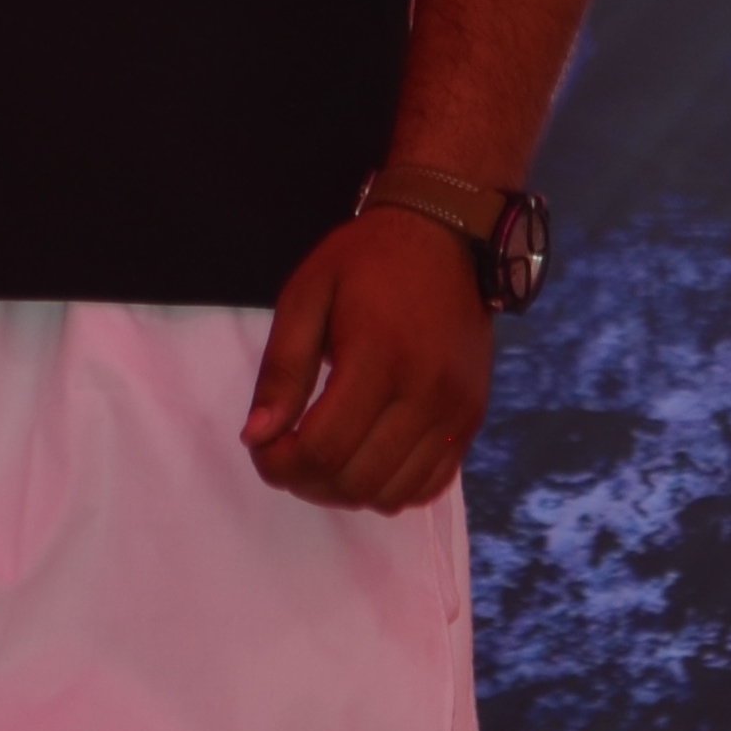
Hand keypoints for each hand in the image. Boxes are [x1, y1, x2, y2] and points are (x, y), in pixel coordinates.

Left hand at [244, 210, 495, 510]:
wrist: (447, 237)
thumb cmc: (367, 262)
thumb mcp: (307, 294)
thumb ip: (282, 368)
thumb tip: (258, 437)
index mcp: (379, 356)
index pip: (323, 449)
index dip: (280, 463)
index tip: (263, 445)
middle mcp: (426, 392)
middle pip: (355, 480)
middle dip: (306, 480)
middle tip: (287, 452)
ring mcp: (456, 411)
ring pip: (391, 494)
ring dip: (346, 490)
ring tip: (326, 456)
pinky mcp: (471, 419)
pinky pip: (429, 486)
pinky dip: (390, 488)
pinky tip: (367, 456)